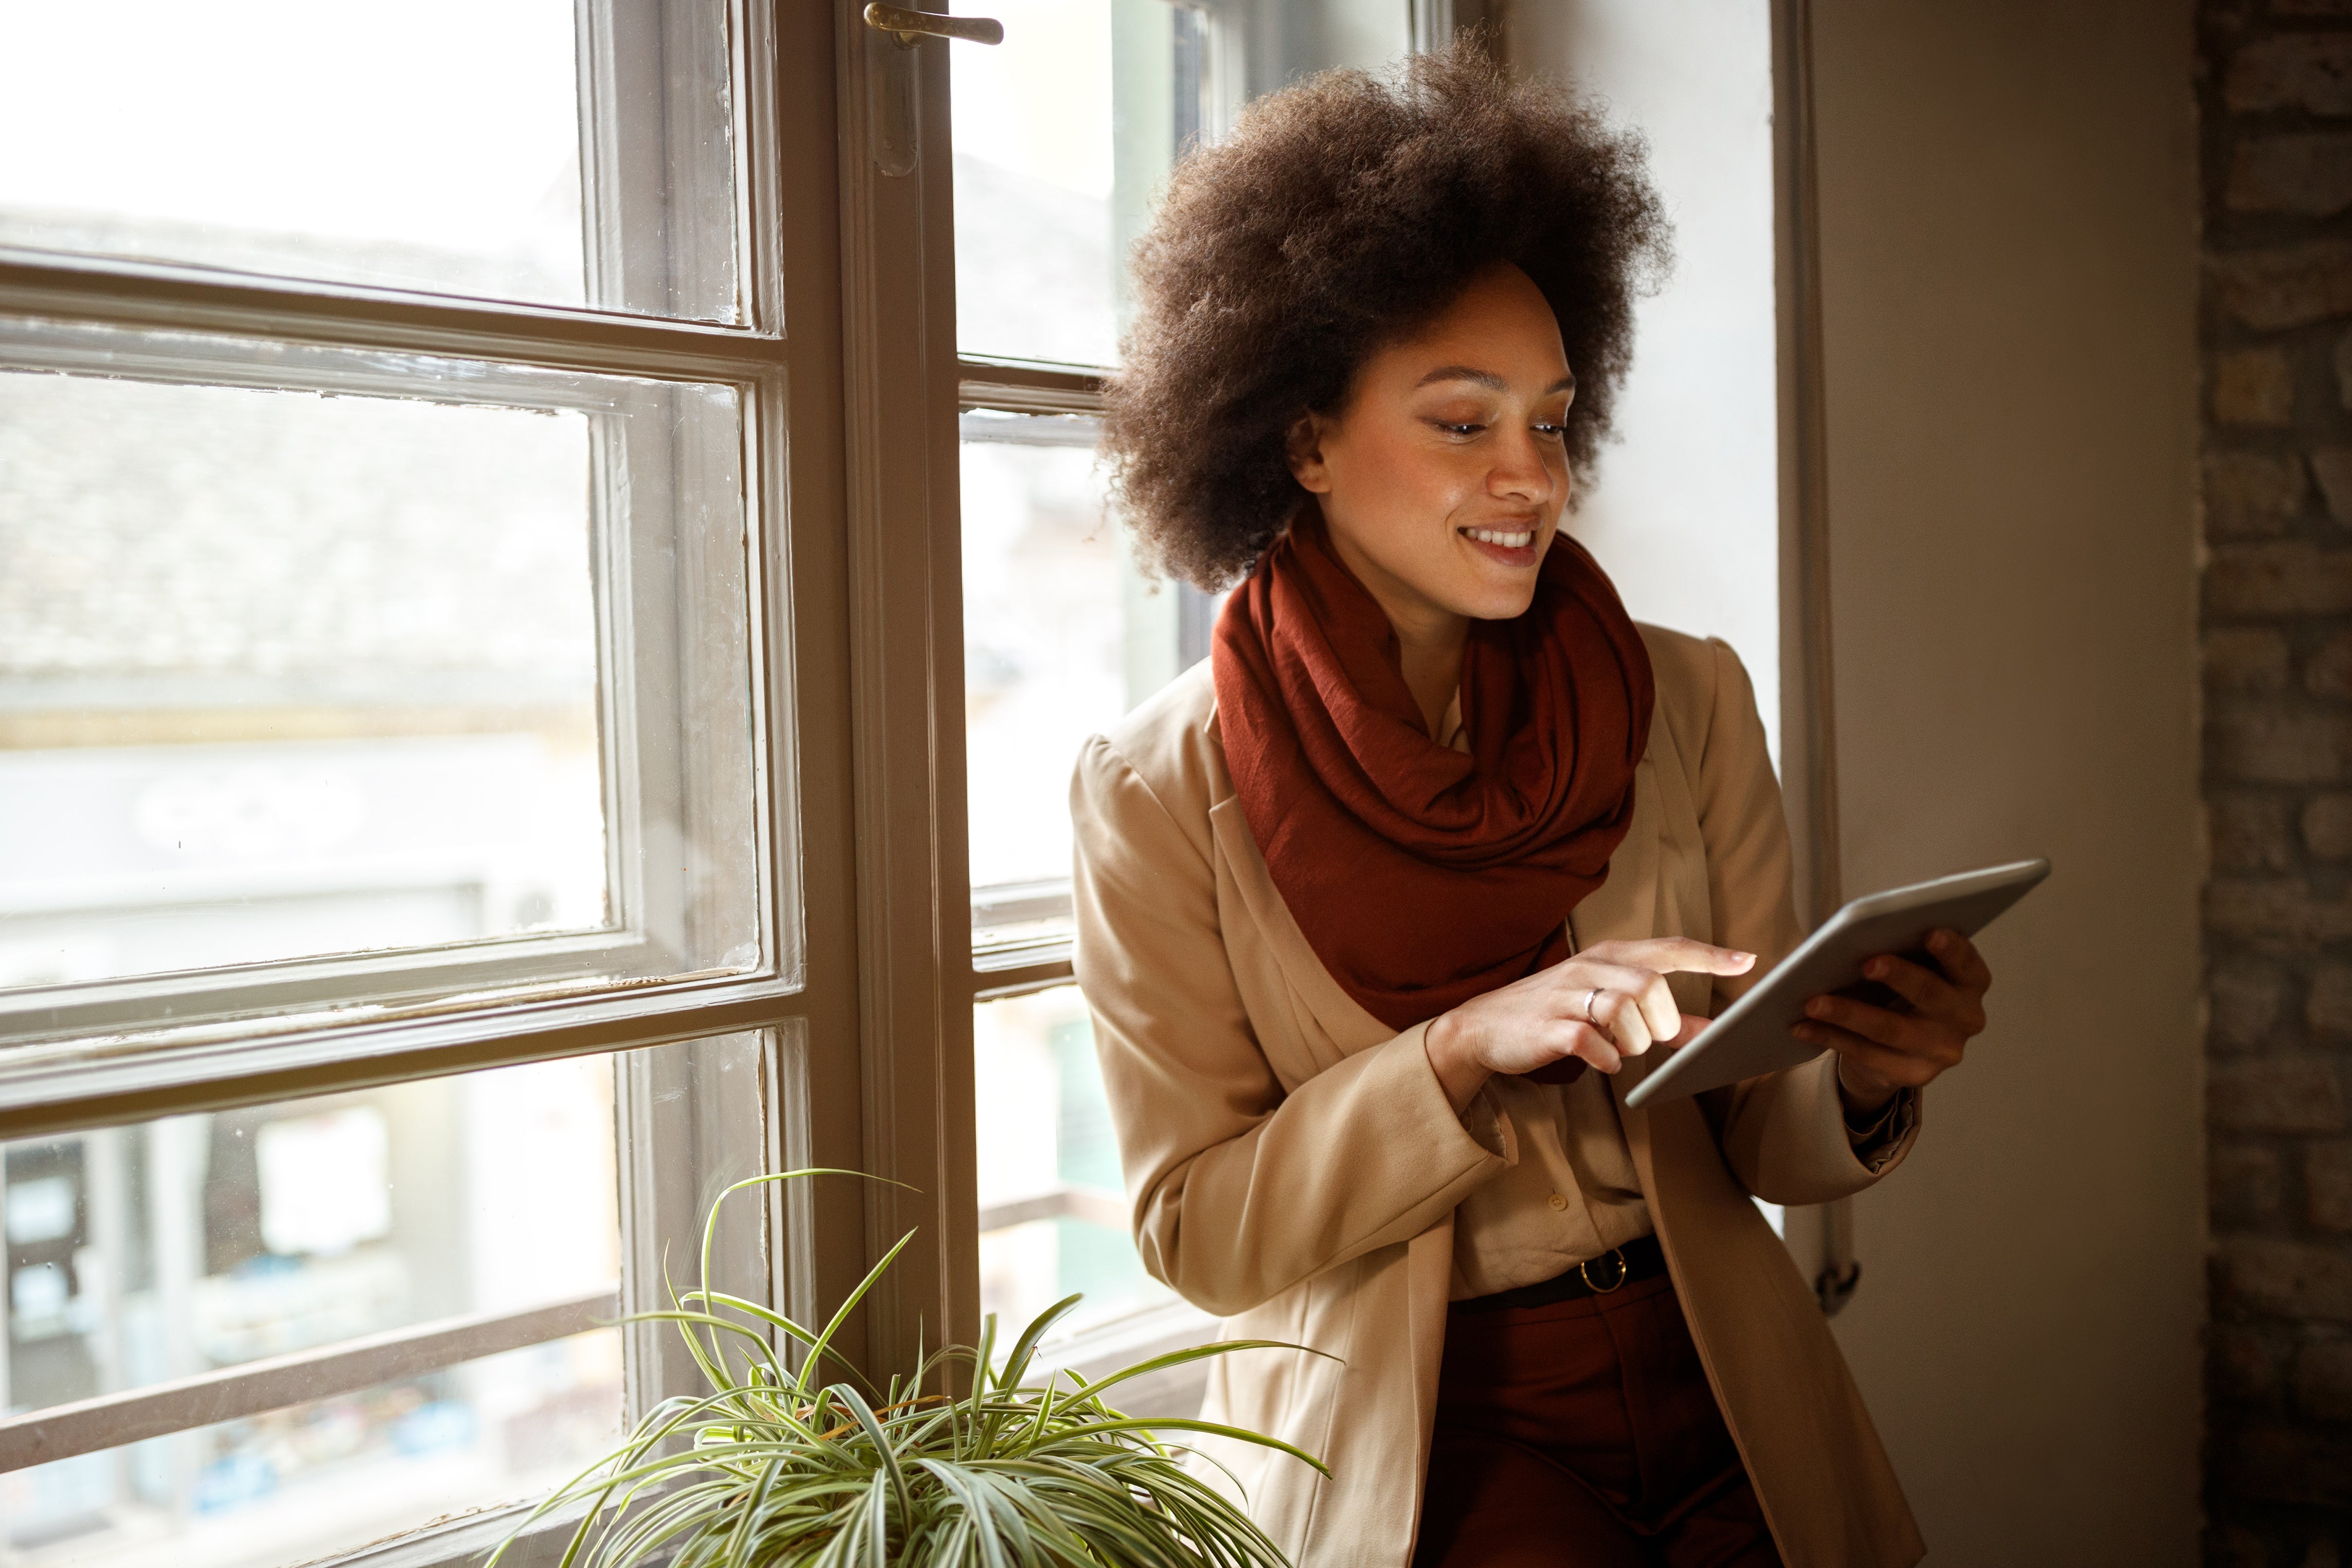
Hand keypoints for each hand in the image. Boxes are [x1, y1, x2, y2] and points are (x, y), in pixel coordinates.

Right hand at [1424, 937, 1755, 1111]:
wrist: (1483, 1027)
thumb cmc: (1555, 1014)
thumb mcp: (1607, 1007)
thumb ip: (1659, 1019)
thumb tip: (1710, 1031)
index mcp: (1608, 957)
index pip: (1667, 948)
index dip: (1708, 955)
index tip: (1747, 961)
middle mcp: (1588, 968)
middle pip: (1651, 986)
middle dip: (1662, 1021)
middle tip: (1650, 1037)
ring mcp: (1566, 996)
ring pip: (1624, 1011)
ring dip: (1633, 1041)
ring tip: (1619, 1048)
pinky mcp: (1549, 1027)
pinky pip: (1591, 1042)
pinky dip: (1606, 1058)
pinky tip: (1601, 1061)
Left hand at [1794, 927, 1991, 1116]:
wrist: (1900, 1049)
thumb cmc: (1903, 990)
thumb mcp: (1911, 968)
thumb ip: (1901, 952)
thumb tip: (1855, 937)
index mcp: (1969, 983)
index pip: (1967, 965)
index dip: (1953, 950)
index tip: (1931, 932)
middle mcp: (1965, 1018)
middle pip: (1931, 995)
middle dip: (1899, 976)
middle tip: (1867, 962)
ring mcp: (1941, 1051)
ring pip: (1891, 1030)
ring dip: (1848, 1013)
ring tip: (1813, 1001)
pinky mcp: (1913, 1074)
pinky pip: (1867, 1054)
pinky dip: (1831, 1036)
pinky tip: (1803, 1026)